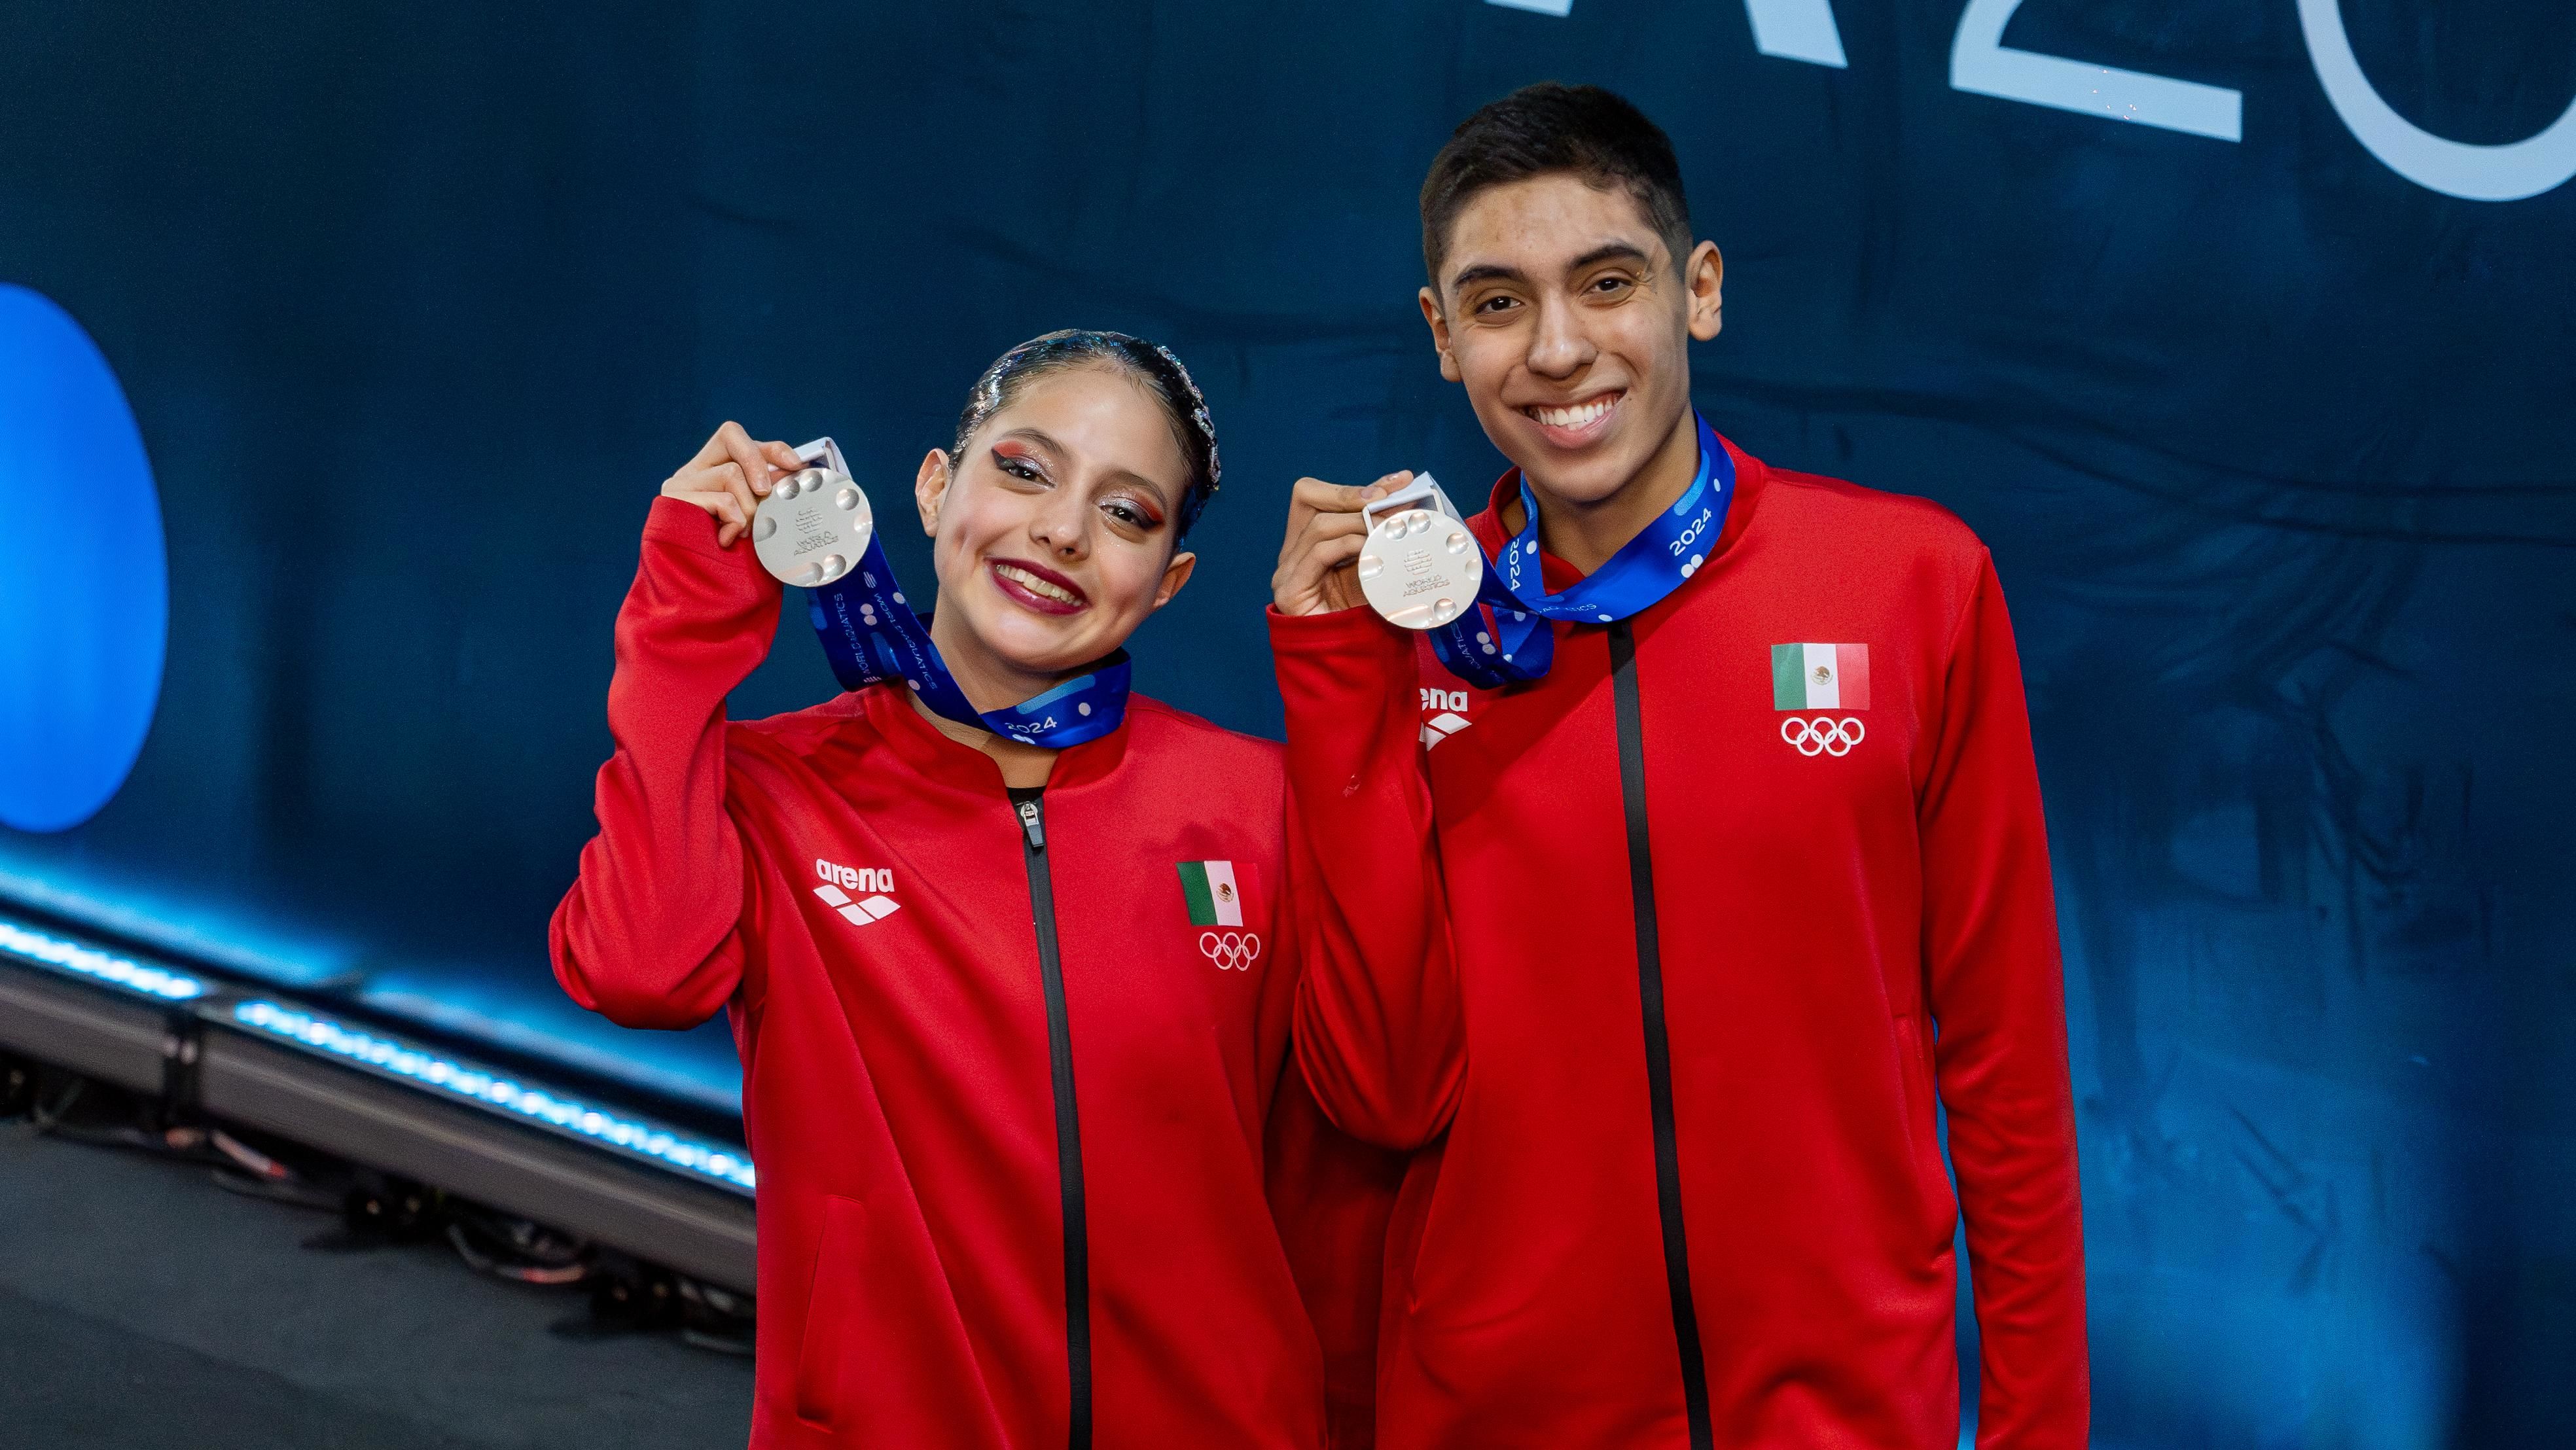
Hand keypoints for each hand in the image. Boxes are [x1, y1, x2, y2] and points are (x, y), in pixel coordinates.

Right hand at [660, 422, 806, 547]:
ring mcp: (679, 485)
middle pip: (732, 441)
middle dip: (759, 467)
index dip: (769, 447)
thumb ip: (766, 494)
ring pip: (731, 474)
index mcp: (709, 470)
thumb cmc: (731, 560)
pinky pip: (722, 500)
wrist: (699, 592)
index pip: (735, 437)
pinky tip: (726, 539)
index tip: (796, 466)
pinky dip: (735, 522)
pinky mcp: (674, 502)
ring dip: (749, 508)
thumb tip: (794, 471)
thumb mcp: (755, 520)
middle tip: (766, 495)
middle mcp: (692, 472)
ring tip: (742, 533)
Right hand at [1271, 471, 1410, 616]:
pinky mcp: (1289, 591)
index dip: (1356, 485)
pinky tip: (1370, 548)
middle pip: (1308, 497)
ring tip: (1389, 530)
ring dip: (1359, 522)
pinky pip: (1317, 554)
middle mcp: (1292, 552)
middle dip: (1354, 495)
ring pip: (1319, 525)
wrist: (1348, 664)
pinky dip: (1347, 544)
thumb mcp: (1374, 567)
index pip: (1317, 496)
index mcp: (1307, 543)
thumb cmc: (1362, 617)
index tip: (1399, 482)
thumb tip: (1409, 505)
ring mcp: (1286, 571)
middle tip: (1392, 501)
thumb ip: (1380, 538)